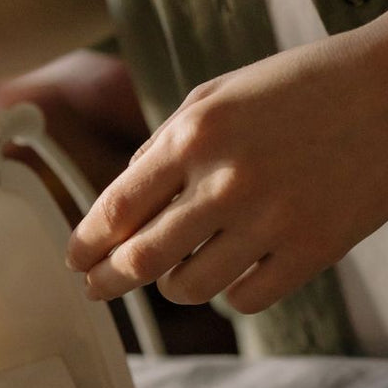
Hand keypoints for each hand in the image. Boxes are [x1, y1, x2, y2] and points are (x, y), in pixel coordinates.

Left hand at [66, 10, 387, 313]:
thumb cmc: (301, 86)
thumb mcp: (218, 95)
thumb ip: (162, 147)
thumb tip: (119, 201)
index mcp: (195, 136)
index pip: (116, 208)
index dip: (86, 243)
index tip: (75, 261)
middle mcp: (227, 181)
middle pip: (141, 259)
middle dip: (107, 281)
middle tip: (95, 289)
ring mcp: (272, 220)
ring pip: (189, 288)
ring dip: (172, 286)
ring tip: (176, 272)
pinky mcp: (313, 250)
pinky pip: (244, 300)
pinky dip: (229, 293)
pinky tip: (231, 273)